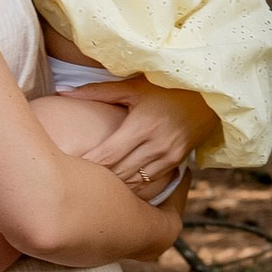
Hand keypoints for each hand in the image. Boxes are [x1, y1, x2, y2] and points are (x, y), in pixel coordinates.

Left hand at [80, 78, 214, 193]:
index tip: (68, 167)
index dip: (86, 165)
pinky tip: (119, 184)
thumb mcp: (133, 87)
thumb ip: (97, 92)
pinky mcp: (178, 162)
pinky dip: (132, 184)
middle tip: (75, 180)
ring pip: (134, 183)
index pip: (106, 156)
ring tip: (94, 185)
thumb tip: (62, 92)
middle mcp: (156, 145)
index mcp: (141, 126)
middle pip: (118, 174)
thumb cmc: (166, 86)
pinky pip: (149, 182)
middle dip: (97, 178)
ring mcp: (169, 156)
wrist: (209, 93)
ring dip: (114, 185)